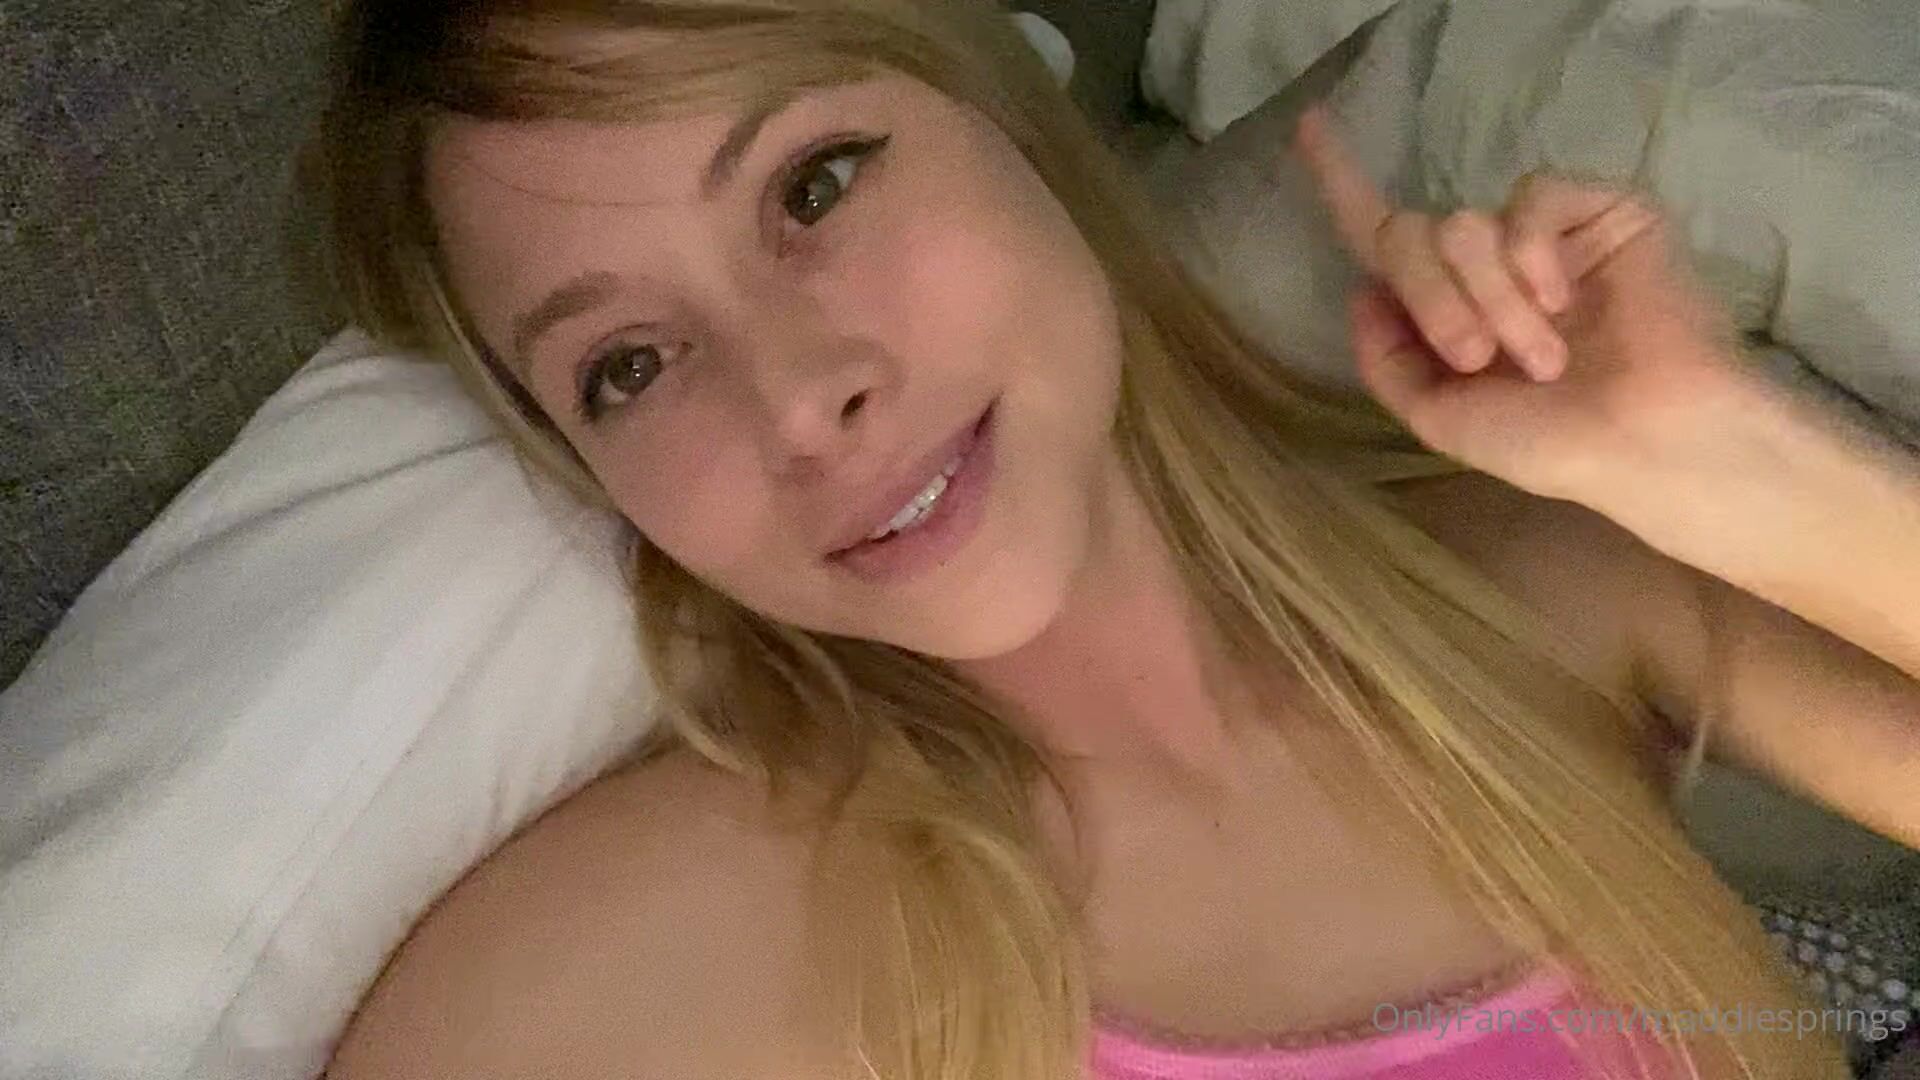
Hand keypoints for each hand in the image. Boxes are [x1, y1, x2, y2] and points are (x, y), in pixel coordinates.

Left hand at [1293, 105, 1745, 503]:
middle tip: (1476, 357)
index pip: (1385, 240)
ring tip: (1542, 355)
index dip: (1342, 183)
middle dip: (1431, 298)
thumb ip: (1387, 357)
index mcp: (1449, 309)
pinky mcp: (1599, 210)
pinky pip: (1529, 198)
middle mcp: (1488, 266)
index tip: (1308, 126)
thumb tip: (1363, 290)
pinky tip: (1559, 298)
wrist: (1647, 441)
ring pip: (1462, 224)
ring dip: (1488, 297)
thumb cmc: (1552, 444)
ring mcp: (1543, 236)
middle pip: (1409, 234)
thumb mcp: (1440, 417)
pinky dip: (1529, 254)